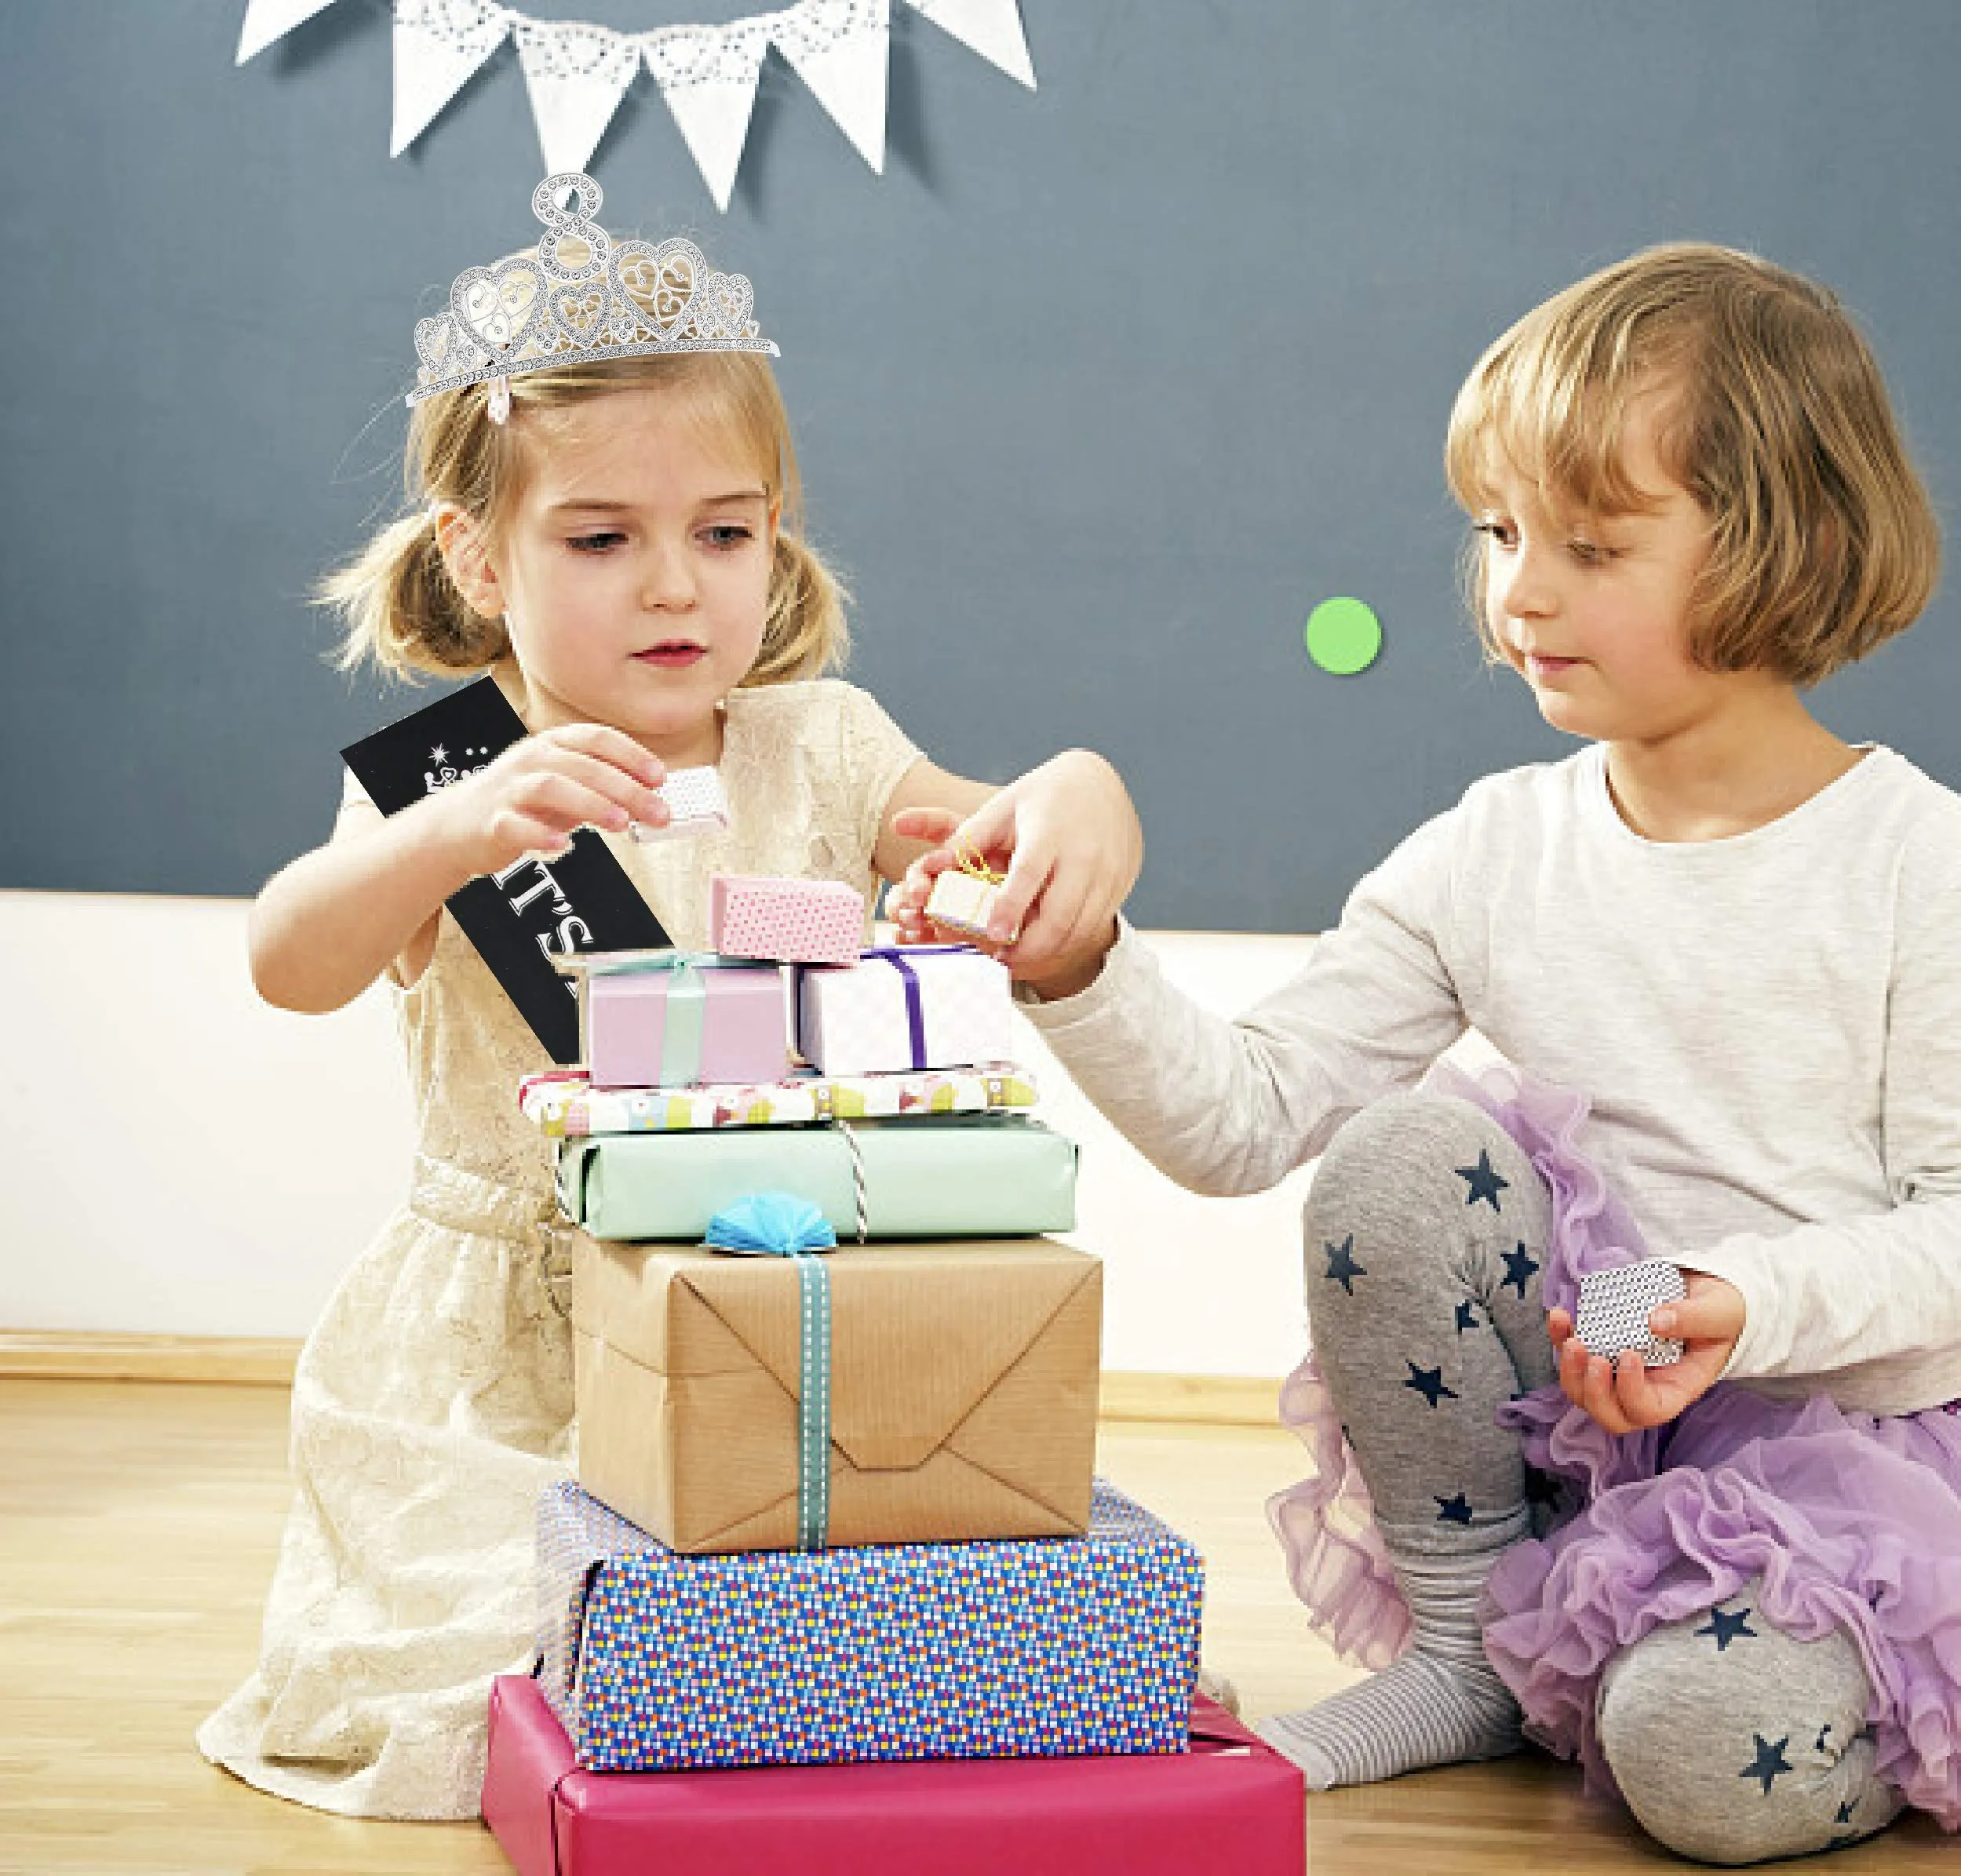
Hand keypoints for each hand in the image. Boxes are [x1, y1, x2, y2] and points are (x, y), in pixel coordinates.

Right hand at [434, 723, 668, 879]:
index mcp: (553, 744)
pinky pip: (515, 825)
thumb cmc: (523, 802)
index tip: (660, 777)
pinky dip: (541, 834)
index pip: (597, 738)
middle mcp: (531, 760)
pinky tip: (565, 844)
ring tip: (621, 823)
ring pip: (551, 787)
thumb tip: (653, 793)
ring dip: (590, 803)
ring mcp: (509, 790)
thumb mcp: (566, 784)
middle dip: (626, 788)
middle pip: (582, 766)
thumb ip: (604, 785)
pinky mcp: (492, 823)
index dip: (632, 755)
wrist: (459, 824)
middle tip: (658, 812)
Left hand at [887, 750, 1141, 997]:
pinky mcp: (1119, 886)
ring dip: (1046, 951)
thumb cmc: (1042, 798)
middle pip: (1059, 915)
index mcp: (1049, 831)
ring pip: (1078, 930)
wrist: (1100, 784)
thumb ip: (968, 839)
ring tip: (1014, 957)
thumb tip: (930, 866)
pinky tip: (1043, 942)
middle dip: (1027, 948)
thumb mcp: (1004, 808)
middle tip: (998, 959)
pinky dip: (1066, 941)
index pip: (1029, 874)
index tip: (992, 934)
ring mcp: (1107, 872)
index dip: (1010, 907)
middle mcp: (1083, 854)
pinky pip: (1093, 925)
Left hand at [1547, 1270, 1744, 1434]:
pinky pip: (1575, 1356)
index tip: (1629, 1355)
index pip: (1650, 1411)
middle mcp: (1646, 1388)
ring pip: (1585, 1393)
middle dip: (1594, 1392)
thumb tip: (1655, 1321)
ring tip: (1571, 1338)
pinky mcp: (1603, 1348)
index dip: (1632, 1392)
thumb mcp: (1720, 1313)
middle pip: (1611, 1415)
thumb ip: (1693, 1318)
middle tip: (1592, 1357)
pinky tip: (1560, 1316)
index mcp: (1678, 1389)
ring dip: (1570, 1371)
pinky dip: (1560, 1339)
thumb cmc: (1721, 1312)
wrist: (1707, 1295)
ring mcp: (1620, 1372)